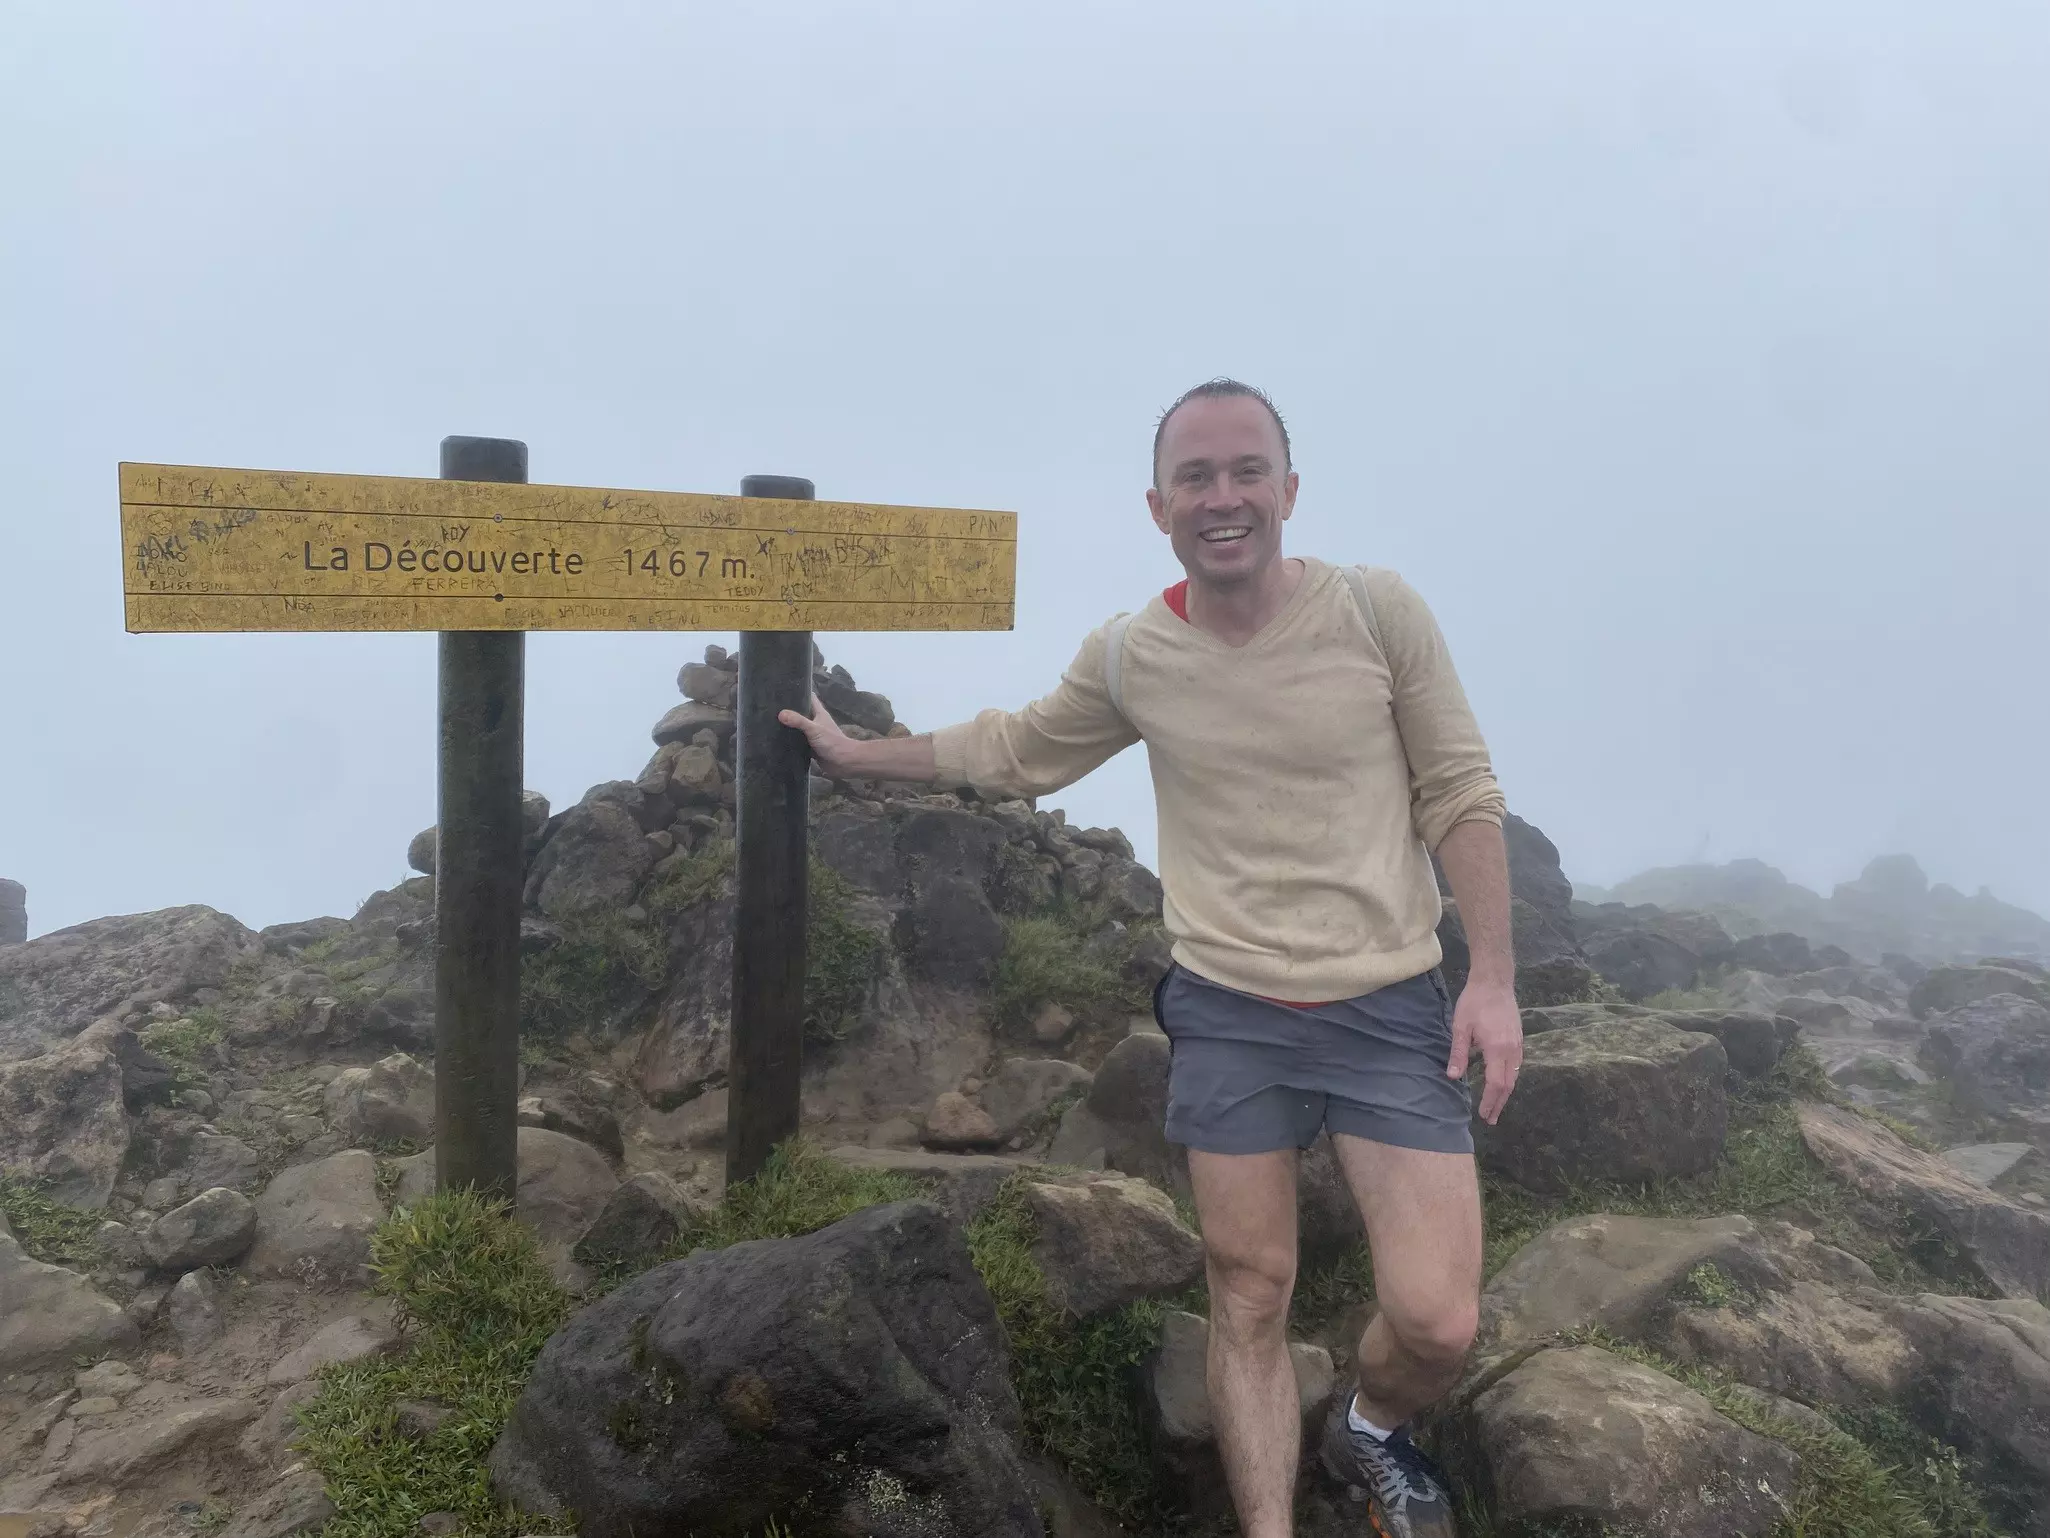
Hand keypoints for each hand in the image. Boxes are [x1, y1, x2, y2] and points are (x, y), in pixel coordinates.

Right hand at [776, 695, 866, 777]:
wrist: (844, 762)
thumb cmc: (832, 742)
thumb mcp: (814, 729)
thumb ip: (798, 721)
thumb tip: (781, 714)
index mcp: (819, 713)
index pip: (809, 697)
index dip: (799, 691)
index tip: (783, 689)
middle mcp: (815, 722)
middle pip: (801, 712)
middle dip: (789, 709)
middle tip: (772, 707)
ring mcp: (813, 734)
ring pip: (799, 727)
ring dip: (789, 726)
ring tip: (771, 722)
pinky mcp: (811, 746)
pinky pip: (798, 741)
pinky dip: (790, 740)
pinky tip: (778, 740)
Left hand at [1447, 978, 1521, 1124]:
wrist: (1495, 981)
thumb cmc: (1474, 1002)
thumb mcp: (1461, 1027)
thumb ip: (1458, 1053)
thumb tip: (1452, 1077)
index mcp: (1497, 1049)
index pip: (1495, 1084)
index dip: (1490, 1102)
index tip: (1484, 1115)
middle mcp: (1512, 1050)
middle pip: (1508, 1084)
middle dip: (1499, 1103)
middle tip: (1491, 1119)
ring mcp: (1518, 1045)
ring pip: (1514, 1076)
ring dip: (1505, 1093)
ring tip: (1496, 1105)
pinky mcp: (1519, 1039)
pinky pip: (1516, 1066)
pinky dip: (1509, 1080)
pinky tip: (1501, 1083)